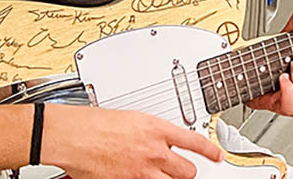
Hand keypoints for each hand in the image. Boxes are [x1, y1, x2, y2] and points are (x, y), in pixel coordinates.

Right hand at [44, 105, 222, 178]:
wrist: (73, 135)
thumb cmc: (94, 123)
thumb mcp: (131, 119)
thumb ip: (149, 132)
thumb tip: (157, 140)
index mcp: (156, 128)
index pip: (195, 141)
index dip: (210, 150)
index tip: (218, 156)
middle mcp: (154, 151)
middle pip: (187, 170)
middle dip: (187, 171)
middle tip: (182, 170)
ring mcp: (142, 171)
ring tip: (161, 176)